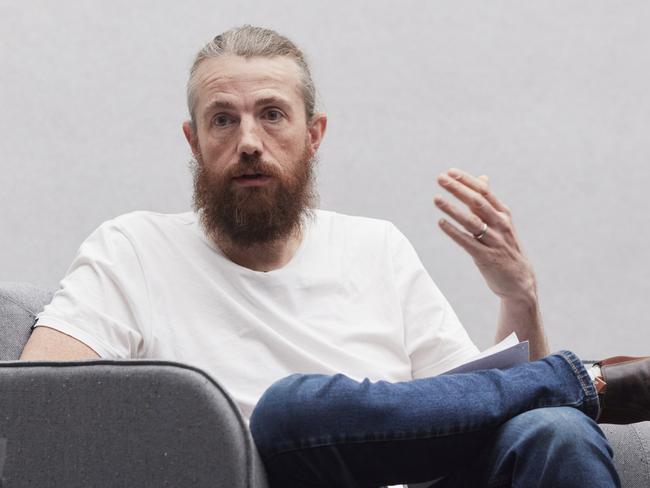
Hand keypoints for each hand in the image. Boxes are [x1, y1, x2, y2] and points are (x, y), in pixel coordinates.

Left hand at [434, 168, 536, 302]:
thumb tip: (482, 178)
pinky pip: (467, 242)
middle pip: (477, 202)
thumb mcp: (501, 222)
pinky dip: (453, 232)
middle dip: (457, 189)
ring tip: (436, 199)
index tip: (450, 172)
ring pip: (471, 221)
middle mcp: (500, 224)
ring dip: (452, 209)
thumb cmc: (505, 247)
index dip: (466, 180)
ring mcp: (494, 241)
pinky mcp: (486, 257)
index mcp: (503, 213)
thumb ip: (488, 202)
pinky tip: (441, 222)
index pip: (484, 191)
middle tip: (440, 178)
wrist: (519, 281)